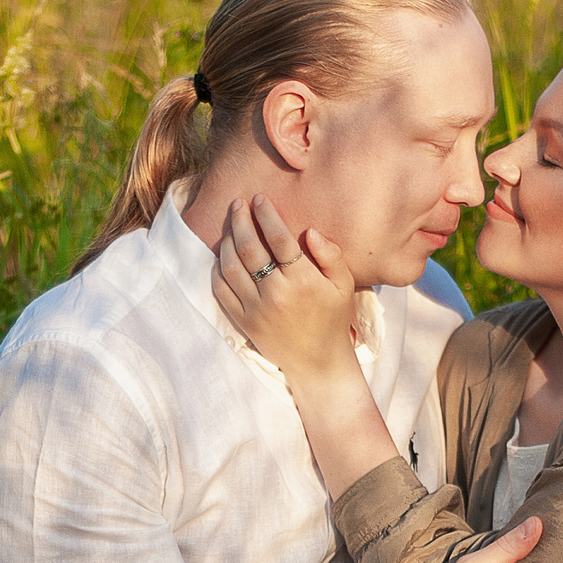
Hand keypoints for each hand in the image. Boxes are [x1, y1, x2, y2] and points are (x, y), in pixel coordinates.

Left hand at [210, 195, 361, 393]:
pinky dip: (218, 269)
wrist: (318, 363)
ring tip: (231, 226)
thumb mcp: (344, 286)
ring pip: (231, 267)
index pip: (279, 239)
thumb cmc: (333, 319)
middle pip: (249, 248)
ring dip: (227, 241)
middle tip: (238, 204)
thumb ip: (331, 256)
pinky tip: (223, 255)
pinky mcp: (243, 321)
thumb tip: (310, 232)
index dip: (266, 215)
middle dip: (241, 220)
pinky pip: (222, 290)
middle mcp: (276, 294)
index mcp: (303, 282)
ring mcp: (256, 309)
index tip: (259, 199)